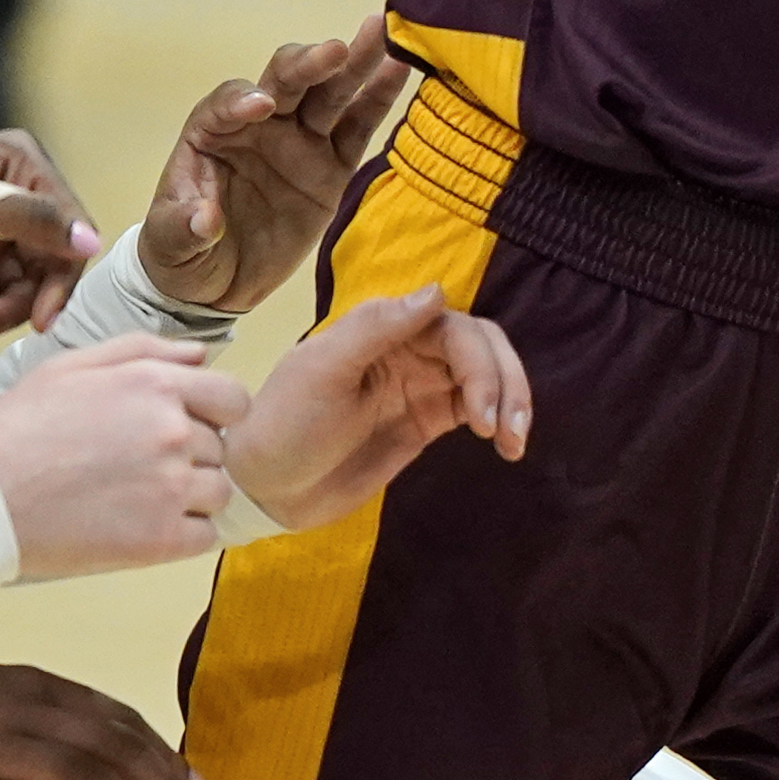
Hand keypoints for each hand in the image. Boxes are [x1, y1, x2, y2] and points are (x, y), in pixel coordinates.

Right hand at [0, 336, 246, 579]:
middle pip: (221, 447)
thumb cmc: (19, 431)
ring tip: (138, 498)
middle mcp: (174, 432)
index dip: (216, 414)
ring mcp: (171, 488)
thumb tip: (201, 356)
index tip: (190, 428)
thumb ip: (144, 351)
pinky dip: (183, 534)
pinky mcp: (161, 540)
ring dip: (191, 496)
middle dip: (193, 455)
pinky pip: (205, 536)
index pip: (234, 399)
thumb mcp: (71, 366)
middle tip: (140, 467)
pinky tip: (142, 526)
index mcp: (157, 385)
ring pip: (218, 492)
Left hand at [140, 11, 409, 311]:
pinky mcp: (332, 167)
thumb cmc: (183, 253)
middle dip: (309, 64)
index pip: (227, 102)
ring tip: (381, 33)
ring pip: (329, 94)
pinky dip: (378, 100)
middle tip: (336, 51)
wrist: (218, 285)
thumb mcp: (170, 244)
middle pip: (286, 81)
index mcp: (213, 131)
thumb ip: (183, 228)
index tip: (260, 107)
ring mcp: (300, 142)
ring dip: (354, 64)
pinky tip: (398, 68)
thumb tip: (205, 220)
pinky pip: (358, 128)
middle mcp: (260, 123)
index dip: (241, 100)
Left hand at [227, 283, 526, 531]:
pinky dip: (499, 420)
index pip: (452, 328)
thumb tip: (438, 291)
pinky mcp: (426, 421)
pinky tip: (506, 446)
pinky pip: (475, 408)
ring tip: (512, 444)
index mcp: (384, 328)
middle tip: (505, 429)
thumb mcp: (321, 371)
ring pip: (486, 374)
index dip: (478, 363)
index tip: (479, 411)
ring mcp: (420, 385)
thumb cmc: (284, 423)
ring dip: (510, 400)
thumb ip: (376, 329)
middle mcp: (409, 349)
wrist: (265, 488)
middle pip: (480, 346)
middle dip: (504, 381)